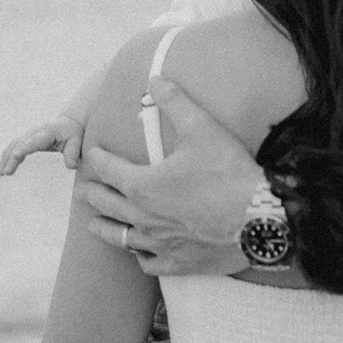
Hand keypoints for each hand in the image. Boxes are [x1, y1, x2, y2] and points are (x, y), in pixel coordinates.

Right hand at [0, 114, 85, 175]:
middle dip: (10, 158)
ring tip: (0, 174)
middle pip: (19, 144)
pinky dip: (9, 157)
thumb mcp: (77, 142)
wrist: (69, 122)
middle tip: (5, 173)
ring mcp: (29, 135)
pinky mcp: (27, 139)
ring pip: (14, 145)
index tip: (15, 156)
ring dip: (6, 159)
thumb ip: (73, 153)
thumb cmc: (73, 133)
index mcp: (47, 132)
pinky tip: (6, 169)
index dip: (24, 148)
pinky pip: (15, 147)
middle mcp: (35, 132)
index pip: (33, 141)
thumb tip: (71, 166)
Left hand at [81, 77, 257, 276]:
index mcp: (142, 185)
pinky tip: (139, 253)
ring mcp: (159, 243)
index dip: (98, 158)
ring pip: (120, 237)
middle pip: (106, 204)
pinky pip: (148, 263)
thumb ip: (175, 102)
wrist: (260, 219)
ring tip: (93, 225)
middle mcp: (143, 217)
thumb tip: (156, 79)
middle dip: (91, 194)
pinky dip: (139, 256)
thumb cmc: (229, 173)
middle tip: (82, 191)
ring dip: (104, 228)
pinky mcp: (179, 263)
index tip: (92, 154)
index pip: (108, 168)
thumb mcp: (201, 128)